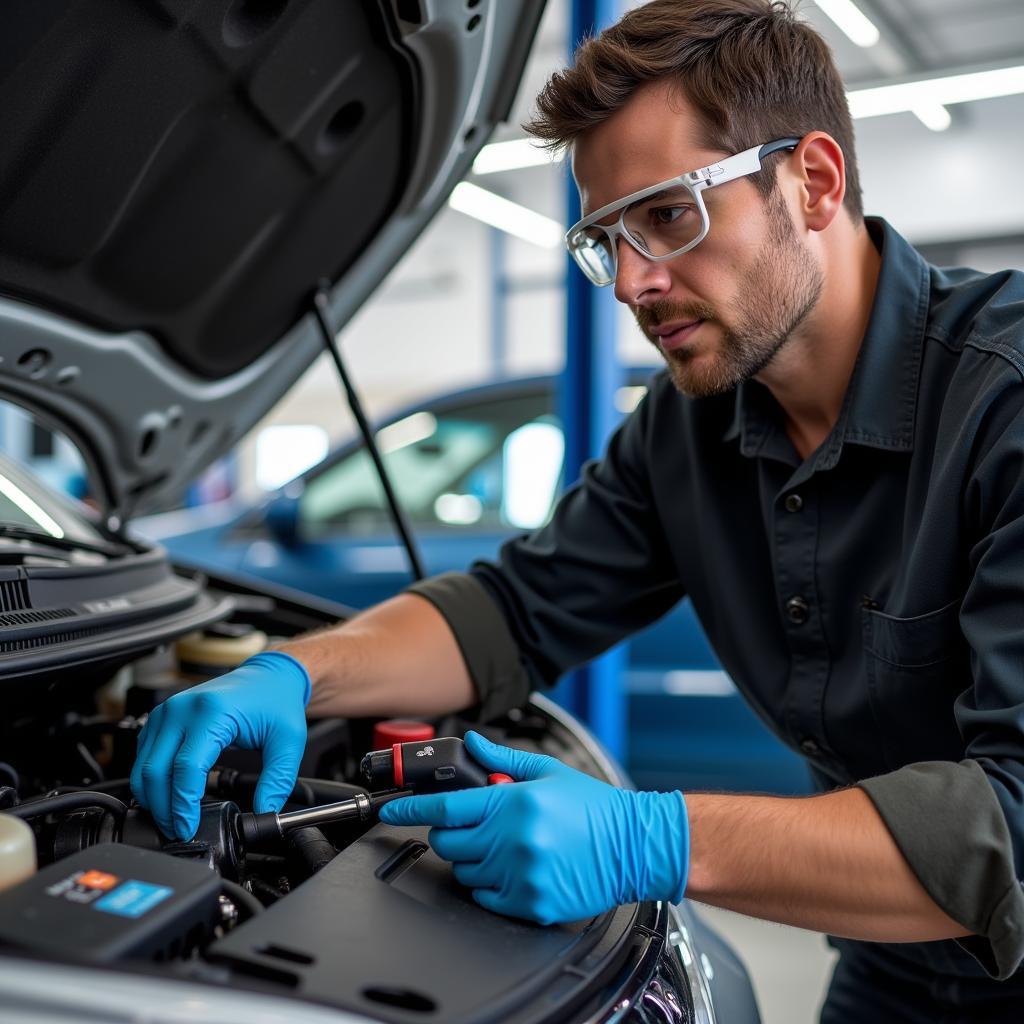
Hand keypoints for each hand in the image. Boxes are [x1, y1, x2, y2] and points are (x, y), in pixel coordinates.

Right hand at [130, 651, 309, 840]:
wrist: (268, 677)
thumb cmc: (275, 702)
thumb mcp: (289, 741)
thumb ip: (278, 779)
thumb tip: (265, 811)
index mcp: (211, 712)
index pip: (185, 768)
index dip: (182, 805)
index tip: (187, 828)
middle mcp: (182, 709)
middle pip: (155, 771)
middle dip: (163, 809)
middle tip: (178, 832)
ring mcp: (168, 712)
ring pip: (143, 766)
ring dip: (152, 798)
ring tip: (171, 819)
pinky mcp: (162, 718)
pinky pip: (144, 756)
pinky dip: (150, 780)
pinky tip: (166, 795)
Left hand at [379, 731, 687, 924]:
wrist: (635, 846)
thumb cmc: (595, 808)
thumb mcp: (549, 772)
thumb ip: (503, 761)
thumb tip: (473, 744)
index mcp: (514, 803)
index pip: (445, 807)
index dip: (410, 808)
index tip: (390, 809)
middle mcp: (513, 840)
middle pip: (447, 843)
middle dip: (450, 832)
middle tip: (472, 825)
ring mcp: (521, 875)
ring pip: (465, 872)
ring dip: (472, 859)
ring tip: (503, 846)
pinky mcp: (532, 904)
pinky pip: (487, 899)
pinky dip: (490, 886)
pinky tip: (513, 869)